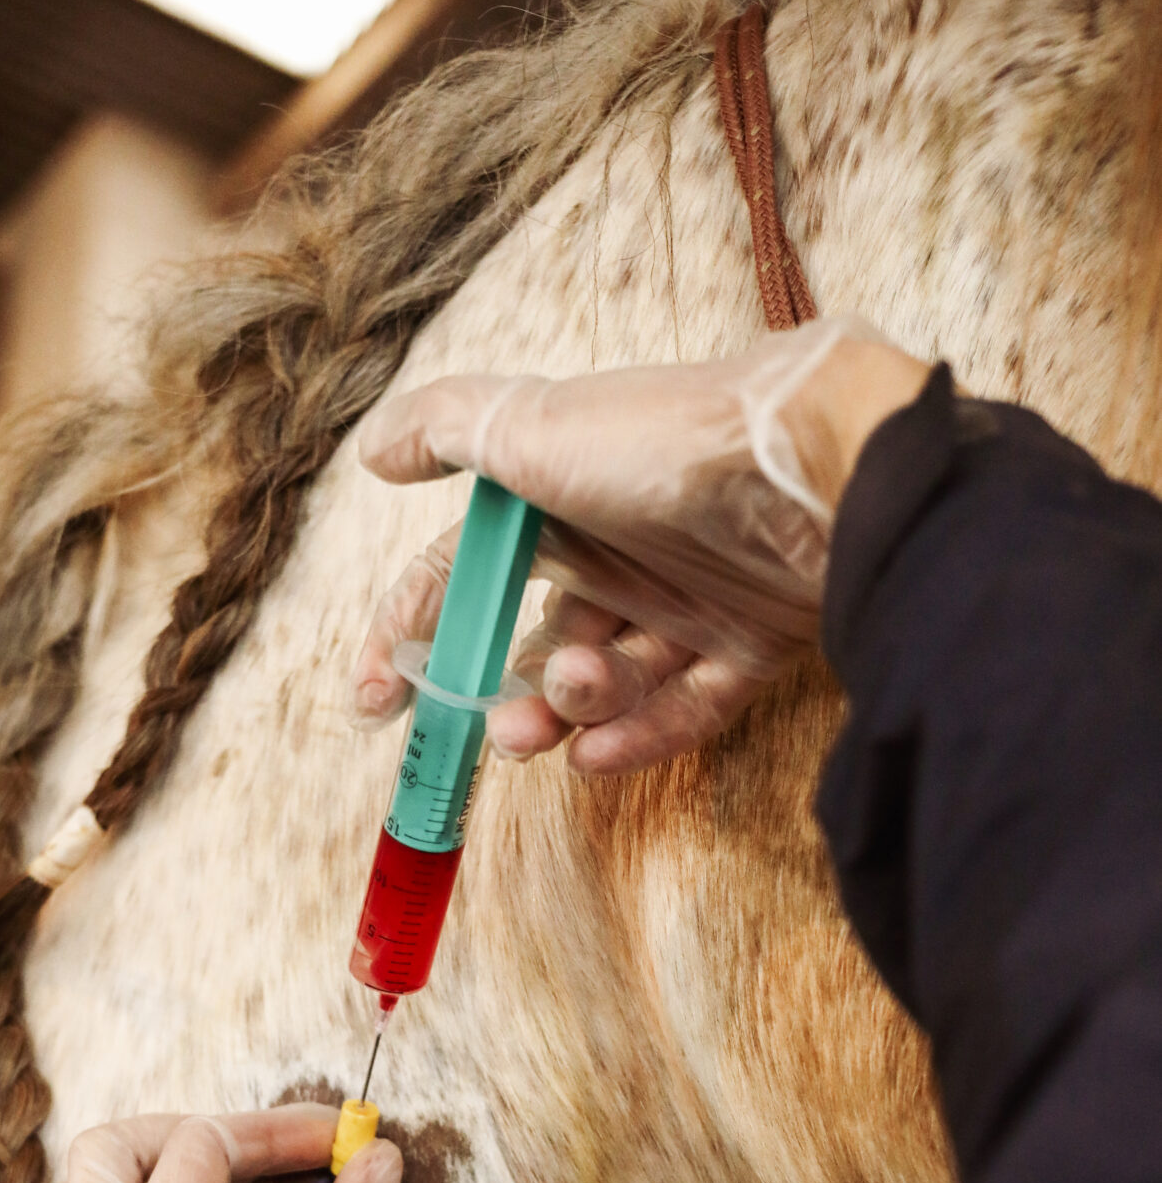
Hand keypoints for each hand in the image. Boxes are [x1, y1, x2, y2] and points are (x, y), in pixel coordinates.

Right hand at [354, 318, 930, 775]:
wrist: (810, 467)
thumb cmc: (663, 442)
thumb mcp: (529, 425)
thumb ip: (442, 430)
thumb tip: (372, 450)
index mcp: (563, 496)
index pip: (467, 573)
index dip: (415, 629)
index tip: (379, 698)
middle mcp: (624, 548)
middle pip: (543, 643)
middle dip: (511, 695)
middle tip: (506, 731)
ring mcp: (690, 598)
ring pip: (611, 681)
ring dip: (574, 711)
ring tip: (571, 712)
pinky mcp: (755, 640)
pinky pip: (687, 706)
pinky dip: (642, 736)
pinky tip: (601, 757)